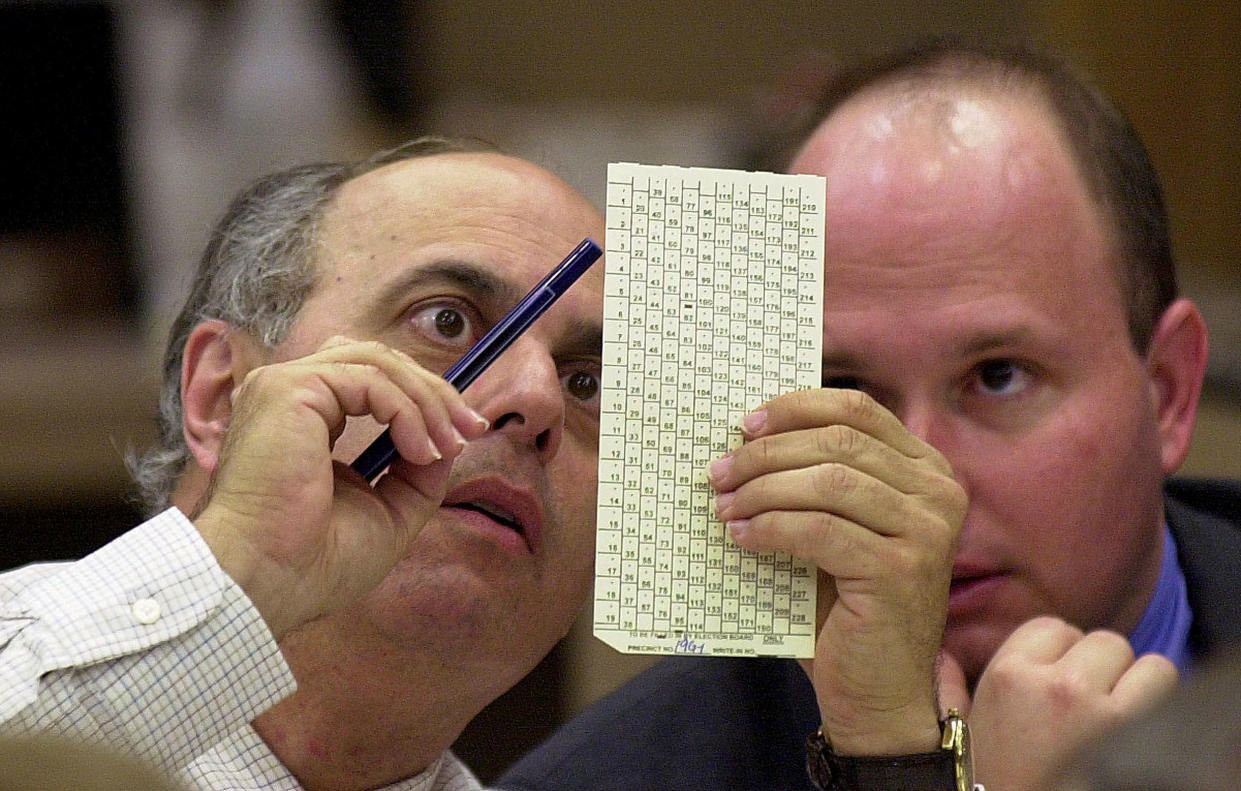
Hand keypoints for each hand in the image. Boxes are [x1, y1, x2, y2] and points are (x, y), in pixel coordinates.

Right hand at [193, 336, 488, 638]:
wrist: (267, 583)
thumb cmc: (313, 562)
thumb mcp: (388, 512)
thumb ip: (418, 474)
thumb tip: (450, 442)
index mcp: (302, 419)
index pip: (369, 378)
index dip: (423, 396)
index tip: (468, 431)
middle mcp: (288, 395)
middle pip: (377, 359)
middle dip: (434, 392)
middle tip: (473, 428)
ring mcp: (284, 387)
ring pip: (377, 362)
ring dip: (426, 401)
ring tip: (446, 446)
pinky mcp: (289, 389)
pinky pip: (369, 379)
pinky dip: (406, 410)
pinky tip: (420, 451)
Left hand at [711, 388, 965, 753]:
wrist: (879, 691)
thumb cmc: (847, 606)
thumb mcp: (837, 526)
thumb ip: (814, 478)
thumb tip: (746, 435)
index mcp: (926, 469)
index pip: (857, 410)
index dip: (796, 408)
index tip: (745, 424)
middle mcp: (938, 493)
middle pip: (837, 442)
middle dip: (767, 452)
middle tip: (719, 472)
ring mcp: (926, 532)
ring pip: (828, 482)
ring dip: (762, 489)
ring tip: (723, 506)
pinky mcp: (900, 571)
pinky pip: (819, 530)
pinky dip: (771, 527)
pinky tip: (742, 537)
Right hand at [939, 616, 1177, 790]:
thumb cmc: (988, 777)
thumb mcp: (959, 727)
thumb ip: (948, 685)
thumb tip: (941, 655)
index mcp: (1006, 673)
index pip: (1053, 627)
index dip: (1063, 653)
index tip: (1060, 681)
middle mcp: (1049, 680)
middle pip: (1097, 639)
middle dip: (1098, 666)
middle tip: (1090, 701)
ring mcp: (1089, 702)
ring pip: (1130, 652)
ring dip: (1129, 678)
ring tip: (1116, 709)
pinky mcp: (1126, 726)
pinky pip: (1160, 675)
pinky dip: (1156, 692)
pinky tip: (1139, 719)